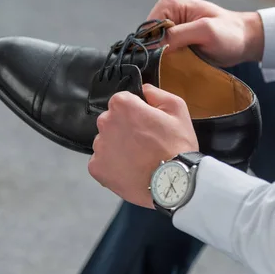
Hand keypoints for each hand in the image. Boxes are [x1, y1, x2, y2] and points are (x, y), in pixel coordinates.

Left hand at [88, 84, 198, 208]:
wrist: (173, 183)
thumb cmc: (177, 147)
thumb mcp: (178, 110)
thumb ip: (157, 94)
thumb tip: (144, 90)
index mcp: (123, 106)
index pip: (121, 101)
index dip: (135, 111)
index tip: (145, 123)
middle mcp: (106, 123)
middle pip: (111, 121)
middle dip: (124, 129)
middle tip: (144, 143)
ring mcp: (99, 146)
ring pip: (106, 142)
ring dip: (118, 147)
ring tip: (138, 159)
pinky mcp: (96, 167)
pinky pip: (101, 162)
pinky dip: (112, 166)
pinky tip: (130, 169)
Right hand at [147, 0, 264, 65]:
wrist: (244, 40)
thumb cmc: (229, 33)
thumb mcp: (205, 32)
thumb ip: (177, 36)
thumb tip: (151, 46)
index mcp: (169, 3)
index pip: (147, 29)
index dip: (152, 46)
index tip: (166, 60)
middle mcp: (165, 11)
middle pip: (148, 39)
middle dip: (157, 53)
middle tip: (174, 64)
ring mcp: (169, 25)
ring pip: (153, 48)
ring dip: (163, 59)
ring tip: (179, 65)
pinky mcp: (174, 38)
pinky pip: (162, 52)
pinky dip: (168, 61)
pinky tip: (178, 66)